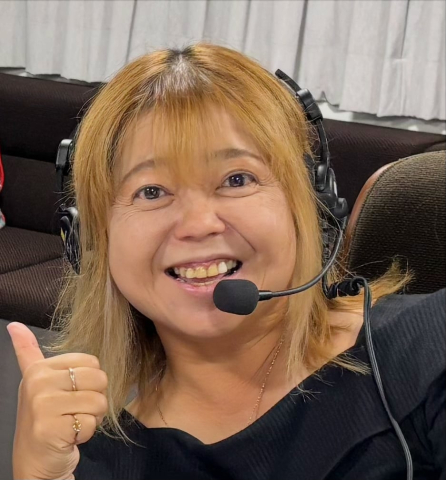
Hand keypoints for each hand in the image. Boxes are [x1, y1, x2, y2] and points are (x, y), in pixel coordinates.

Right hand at [7, 322, 107, 479]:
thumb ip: (28, 352)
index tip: (71, 393)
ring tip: (72, 422)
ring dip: (92, 417)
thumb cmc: (45, 418)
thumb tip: (15, 325)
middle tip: (75, 411)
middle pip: (99, 379)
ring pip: (98, 402)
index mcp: (39, 369)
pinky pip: (91, 423)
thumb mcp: (36, 382)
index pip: (92, 362)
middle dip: (95, 399)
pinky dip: (86, 434)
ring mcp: (42, 407)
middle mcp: (38, 384)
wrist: (36, 461)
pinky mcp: (50, 429)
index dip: (91, 382)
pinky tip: (69, 436)